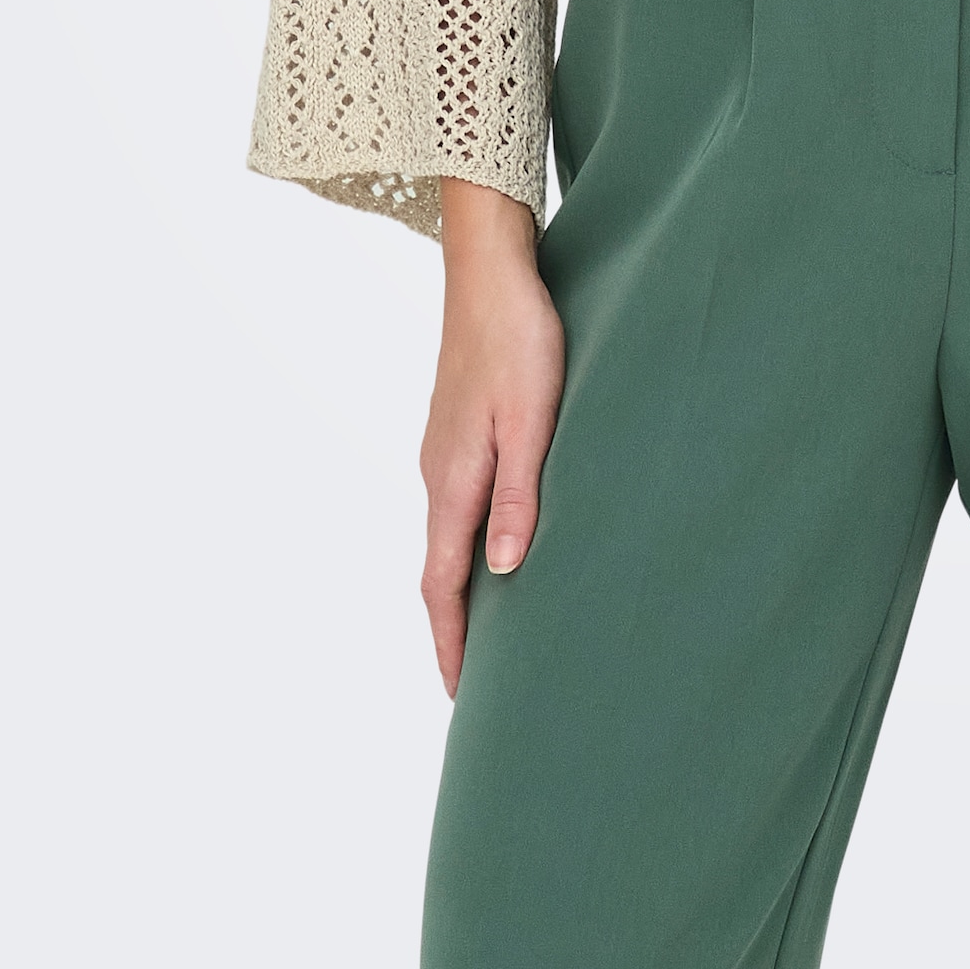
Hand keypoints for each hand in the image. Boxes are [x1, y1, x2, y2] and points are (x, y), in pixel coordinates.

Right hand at [419, 179, 566, 697]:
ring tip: (491, 634)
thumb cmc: (520, 338)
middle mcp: (437, 474)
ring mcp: (442, 452)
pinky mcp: (456, 432)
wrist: (490, 270)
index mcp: (452, 480)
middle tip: (476, 686)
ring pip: (447, 539)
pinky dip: (466, 548)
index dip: (451, 644)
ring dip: (461, 590)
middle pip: (438, 571)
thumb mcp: (532, 418)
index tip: (461, 698)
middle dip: (453, 631)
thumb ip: (519, 494)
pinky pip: (455, 509)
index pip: (442, 584)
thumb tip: (503, 573)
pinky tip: (495, 550)